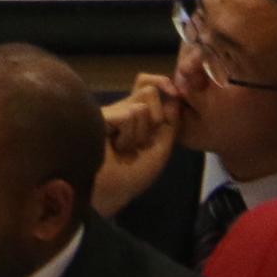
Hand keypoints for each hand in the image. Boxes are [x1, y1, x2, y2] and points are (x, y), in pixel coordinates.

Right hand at [93, 74, 179, 216]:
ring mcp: (113, 111)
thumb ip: (170, 123)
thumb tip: (174, 98)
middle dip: (157, 116)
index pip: (151, 87)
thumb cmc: (132, 175)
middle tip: (143, 141)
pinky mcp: (102, 114)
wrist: (110, 190)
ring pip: (143, 102)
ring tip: (126, 147)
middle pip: (149, 90)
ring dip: (142, 131)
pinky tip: (116, 146)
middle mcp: (125, 110)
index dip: (163, 85)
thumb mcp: (160, 149)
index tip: (174, 94)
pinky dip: (129, 135)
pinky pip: (131, 114)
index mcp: (139, 118)